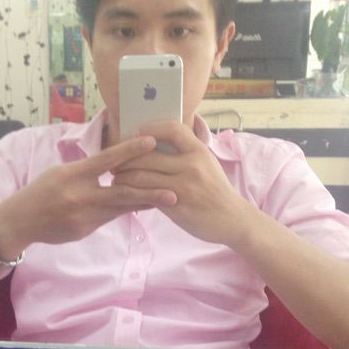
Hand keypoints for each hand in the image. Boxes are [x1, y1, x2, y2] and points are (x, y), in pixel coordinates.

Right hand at [0, 135, 176, 257]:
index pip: (106, 159)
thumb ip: (87, 170)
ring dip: (144, 203)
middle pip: (121, 192)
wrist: (21, 221)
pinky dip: (124, 211)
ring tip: (166, 200)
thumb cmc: (40, 190)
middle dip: (150, 192)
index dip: (130, 150)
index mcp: (72, 174)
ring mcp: (84, 216)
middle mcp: (80, 196)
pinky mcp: (85, 230)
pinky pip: (109, 218)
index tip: (151, 141)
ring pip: (120, 208)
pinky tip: (140, 207)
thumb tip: (115, 165)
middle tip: (173, 192)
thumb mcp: (60, 172)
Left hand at [112, 121, 253, 244]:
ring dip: (123, 176)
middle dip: (126, 157)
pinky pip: (146, 195)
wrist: (233, 219)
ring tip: (116, 177)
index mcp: (199, 151)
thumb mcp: (206, 163)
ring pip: (141, 176)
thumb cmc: (215, 189)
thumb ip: (185, 152)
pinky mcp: (176, 206)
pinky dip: (131, 192)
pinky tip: (124, 192)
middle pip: (148, 154)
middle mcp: (192, 166)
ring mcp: (184, 187)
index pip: (172, 129)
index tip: (136, 134)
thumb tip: (153, 141)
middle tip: (115, 161)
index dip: (151, 128)